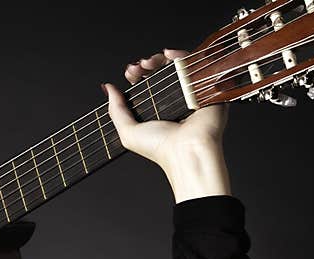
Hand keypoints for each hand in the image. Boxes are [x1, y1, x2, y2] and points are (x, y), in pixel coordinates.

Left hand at [102, 48, 231, 202]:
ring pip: (174, 67)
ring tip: (147, 63)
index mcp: (157, 110)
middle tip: (136, 68)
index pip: (147, 86)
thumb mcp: (127, 132)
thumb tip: (108, 88)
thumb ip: (116, 110)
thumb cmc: (159, 147)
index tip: (130, 73)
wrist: (186, 150)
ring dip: (158, 60)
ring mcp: (189, 93)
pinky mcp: (205, 87)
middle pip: (159, 74)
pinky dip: (180, 55)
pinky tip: (168, 55)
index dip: (137, 76)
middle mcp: (173, 101)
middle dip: (145, 66)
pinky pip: (194, 65)